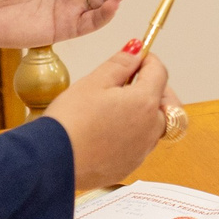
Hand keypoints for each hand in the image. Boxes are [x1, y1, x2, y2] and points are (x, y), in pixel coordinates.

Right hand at [44, 41, 178, 192]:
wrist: (52, 162)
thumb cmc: (70, 121)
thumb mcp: (93, 82)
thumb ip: (120, 64)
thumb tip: (136, 51)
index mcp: (145, 103)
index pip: (160, 73)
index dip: (149, 61)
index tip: (137, 58)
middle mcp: (150, 130)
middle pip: (166, 103)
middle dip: (155, 89)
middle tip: (133, 82)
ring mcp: (141, 152)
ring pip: (155, 127)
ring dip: (145, 113)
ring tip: (117, 107)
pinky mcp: (128, 167)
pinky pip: (139, 146)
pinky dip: (132, 134)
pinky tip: (109, 130)